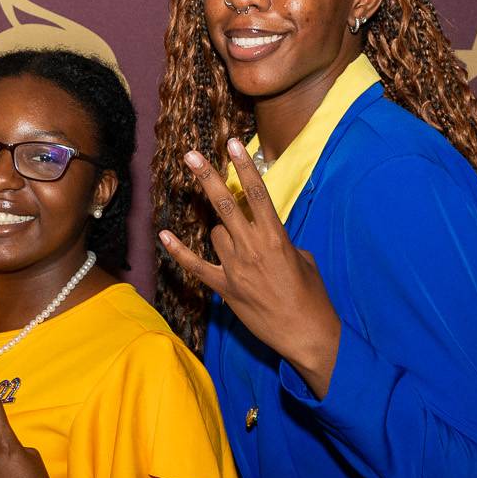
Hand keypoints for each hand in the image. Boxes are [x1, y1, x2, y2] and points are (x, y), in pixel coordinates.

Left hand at [158, 141, 341, 397]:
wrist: (306, 333)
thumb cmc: (311, 296)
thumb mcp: (303, 259)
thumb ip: (281, 240)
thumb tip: (264, 232)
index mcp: (277, 237)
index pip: (258, 194)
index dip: (244, 167)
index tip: (232, 144)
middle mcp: (253, 248)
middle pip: (226, 205)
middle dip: (208, 178)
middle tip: (191, 156)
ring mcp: (236, 268)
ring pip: (215, 233)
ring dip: (221, 231)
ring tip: (242, 249)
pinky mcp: (224, 289)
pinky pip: (196, 266)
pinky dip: (179, 251)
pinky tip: (164, 235)